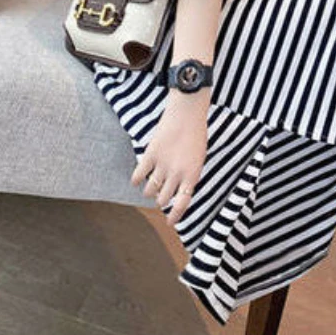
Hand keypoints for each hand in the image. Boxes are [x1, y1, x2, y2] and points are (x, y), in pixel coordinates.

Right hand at [130, 92, 208, 226]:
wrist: (187, 112)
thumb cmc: (196, 132)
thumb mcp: (199, 156)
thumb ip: (190, 174)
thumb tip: (180, 190)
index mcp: (193, 174)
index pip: (183, 203)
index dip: (175, 215)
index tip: (170, 222)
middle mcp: (177, 173)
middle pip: (164, 199)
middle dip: (162, 200)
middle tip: (161, 196)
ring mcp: (162, 165)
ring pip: (150, 190)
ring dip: (149, 191)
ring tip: (151, 187)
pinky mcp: (150, 155)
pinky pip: (138, 175)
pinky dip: (136, 180)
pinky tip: (137, 180)